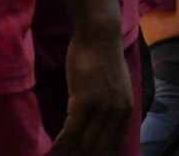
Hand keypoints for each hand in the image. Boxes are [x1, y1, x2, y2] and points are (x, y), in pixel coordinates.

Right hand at [46, 30, 133, 155]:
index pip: (113, 148)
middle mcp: (117, 113)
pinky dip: (60, 144)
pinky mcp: (85, 100)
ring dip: (67, 154)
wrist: (100, 35)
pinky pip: (70, 132)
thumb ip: (112, 109)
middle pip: (98, 151)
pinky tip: (52, 149)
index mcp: (126, 111)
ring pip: (82, 144)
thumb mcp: (116, 89)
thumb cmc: (104, 59)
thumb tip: (100, 129)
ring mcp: (102, 108)